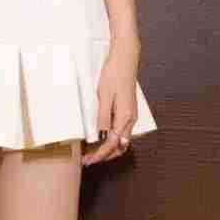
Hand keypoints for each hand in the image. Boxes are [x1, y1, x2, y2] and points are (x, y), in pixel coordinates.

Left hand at [82, 35, 139, 166]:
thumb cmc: (114, 73)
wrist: (125, 58)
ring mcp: (131, 115)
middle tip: (89, 159)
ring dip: (109, 149)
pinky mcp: (128, 110)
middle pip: (120, 147)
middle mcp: (131, 118)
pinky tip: (102, 137)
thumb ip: (103, 117)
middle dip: (105, 156)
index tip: (89, 160)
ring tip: (93, 151)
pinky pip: (122, 131)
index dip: (100, 155)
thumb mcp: (104, 95)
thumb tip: (100, 135)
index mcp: (125, 116)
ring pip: (122, 140)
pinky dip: (113, 139)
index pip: (112, 144)